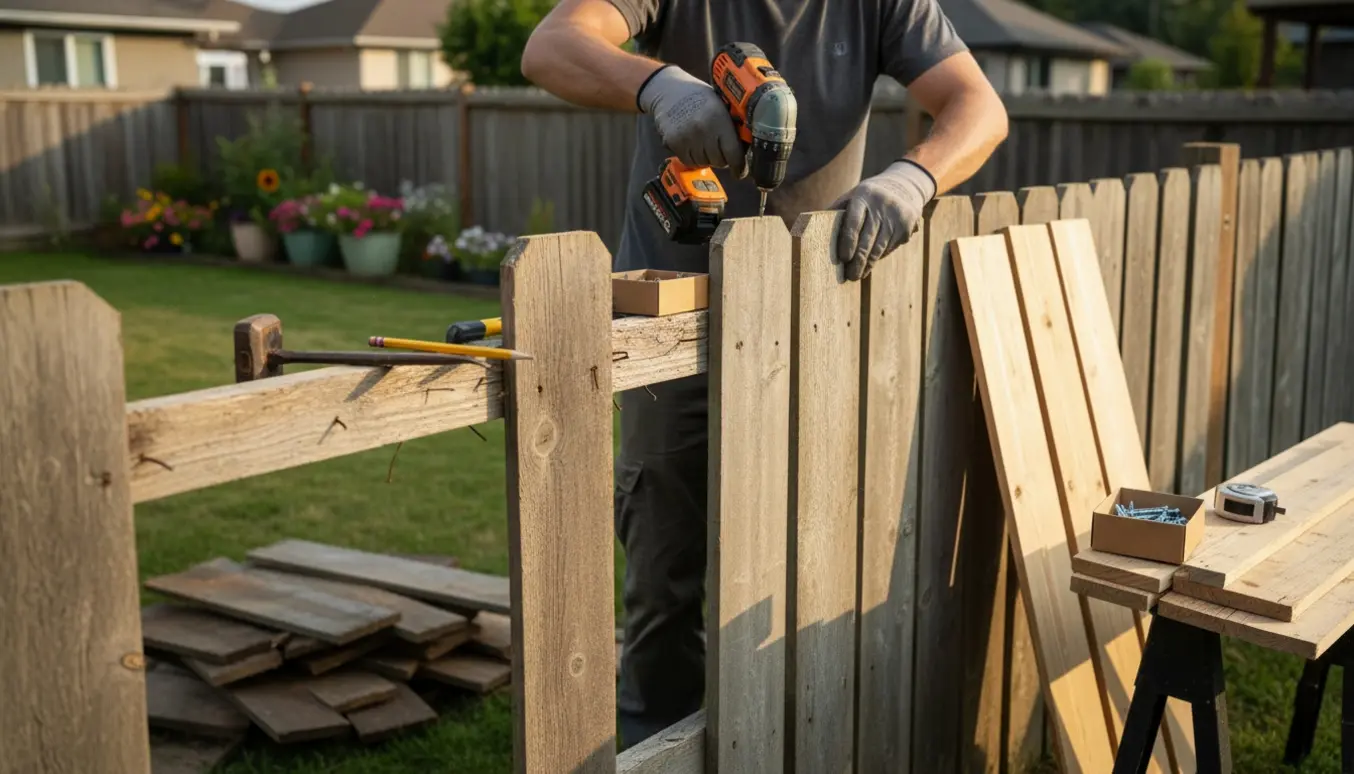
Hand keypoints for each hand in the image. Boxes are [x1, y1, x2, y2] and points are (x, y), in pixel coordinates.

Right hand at [637, 65, 746, 176]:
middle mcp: (702, 130)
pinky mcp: (673, 143)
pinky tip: (694, 146)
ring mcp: (686, 137)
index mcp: (719, 118)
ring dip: (707, 159)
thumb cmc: (700, 96)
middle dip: (722, 159)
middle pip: (719, 162)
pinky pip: (689, 162)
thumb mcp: (720, 104)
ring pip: (704, 163)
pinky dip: (694, 158)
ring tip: (706, 145)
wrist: (668, 89)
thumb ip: (732, 125)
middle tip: (720, 150)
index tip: (741, 172)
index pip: (733, 153)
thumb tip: (745, 148)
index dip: (739, 166)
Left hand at [830, 159, 936, 280]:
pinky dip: (879, 257)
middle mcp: (882, 204)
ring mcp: (897, 215)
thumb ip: (836, 210)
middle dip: (858, 261)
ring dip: (869, 264)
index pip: (854, 222)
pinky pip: (890, 247)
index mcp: (864, 195)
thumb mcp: (852, 196)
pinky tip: (871, 263)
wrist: (904, 187)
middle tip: (850, 276)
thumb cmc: (867, 197)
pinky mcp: (907, 225)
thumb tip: (811, 228)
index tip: (843, 259)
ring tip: (858, 275)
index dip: (848, 243)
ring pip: (880, 247)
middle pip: (868, 239)